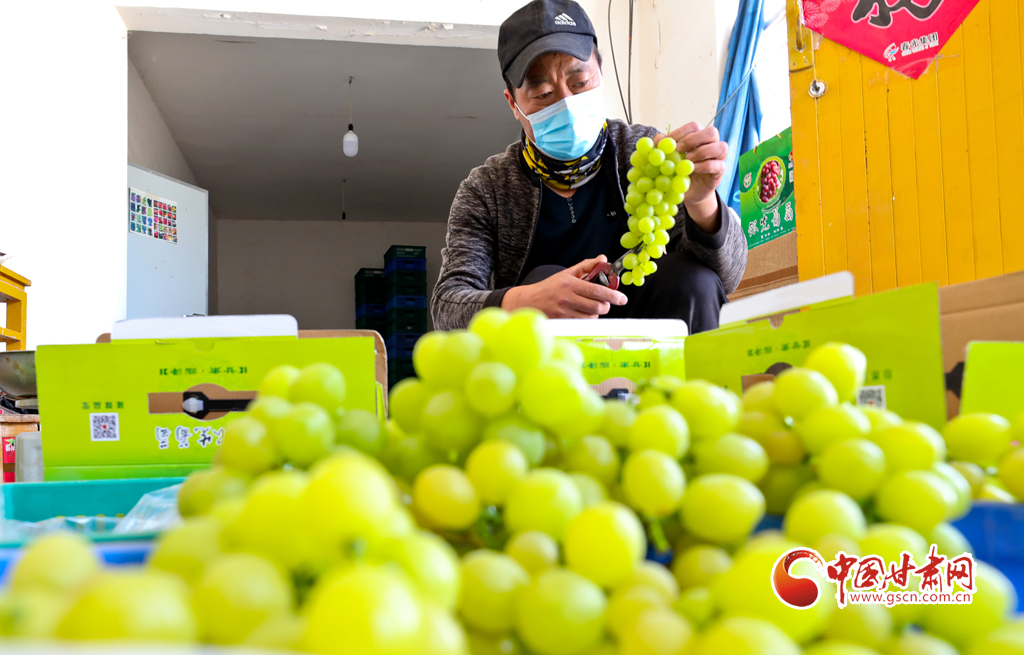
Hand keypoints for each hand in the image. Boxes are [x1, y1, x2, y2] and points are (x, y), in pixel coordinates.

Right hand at [501, 255, 627, 317]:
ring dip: (596, 312)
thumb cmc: (550, 287)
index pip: (597, 290)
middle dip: (606, 306)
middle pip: (597, 306)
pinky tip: (582, 313)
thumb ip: (587, 266)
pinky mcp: (562, 322)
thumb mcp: (568, 273)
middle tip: (605, 302)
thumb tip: (603, 259)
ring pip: (591, 316)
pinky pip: (582, 323)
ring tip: (589, 306)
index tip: (622, 299)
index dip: (613, 295)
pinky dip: (587, 319)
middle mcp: (567, 298)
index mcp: (570, 284)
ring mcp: (564, 312)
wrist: (530, 301)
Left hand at [657, 123, 727, 230]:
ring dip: (702, 152)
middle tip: (678, 149)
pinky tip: (693, 170)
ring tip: (687, 160)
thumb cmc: (677, 171)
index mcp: (698, 136)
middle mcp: (711, 144)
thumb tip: (659, 139)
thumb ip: (662, 148)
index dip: (681, 132)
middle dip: (693, 139)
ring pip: (721, 147)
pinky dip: (705, 166)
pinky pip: (719, 165)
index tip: (669, 142)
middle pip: (711, 132)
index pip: (694, 127)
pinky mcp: (719, 171)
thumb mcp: (667, 159)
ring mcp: (718, 157)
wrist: (685, 191)